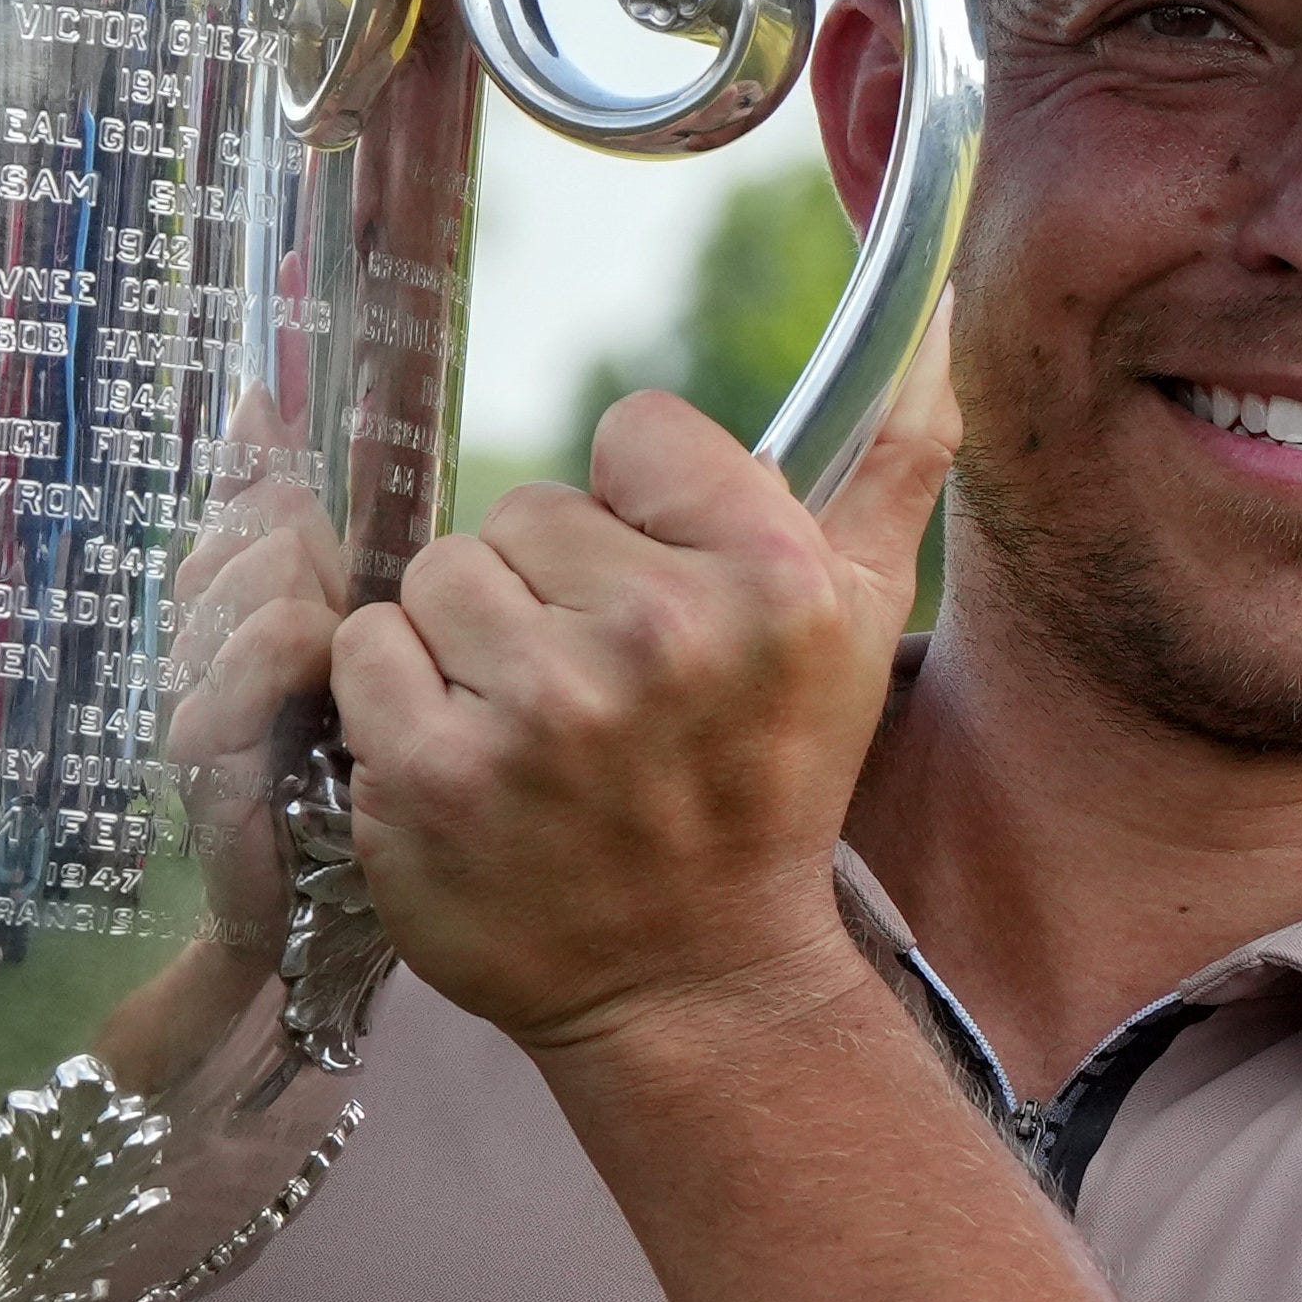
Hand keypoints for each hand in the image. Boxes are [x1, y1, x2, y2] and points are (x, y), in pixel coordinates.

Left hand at [324, 363, 953, 1059]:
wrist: (694, 985)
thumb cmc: (768, 788)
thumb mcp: (861, 627)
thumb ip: (891, 459)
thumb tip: (934, 316)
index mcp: (774, 581)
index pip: (637, 433)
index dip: (642, 511)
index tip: (667, 598)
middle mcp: (662, 638)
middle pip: (527, 511)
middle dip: (550, 591)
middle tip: (601, 695)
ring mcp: (540, 713)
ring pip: (439, 574)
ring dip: (468, 643)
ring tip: (534, 728)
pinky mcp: (432, 776)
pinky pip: (367, 652)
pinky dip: (398, 699)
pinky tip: (469, 759)